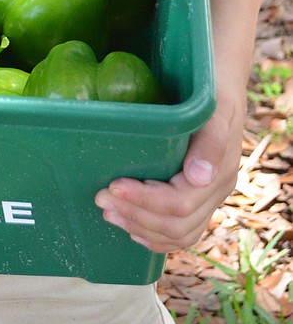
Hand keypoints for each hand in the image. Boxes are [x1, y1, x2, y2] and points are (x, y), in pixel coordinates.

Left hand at [94, 91, 242, 252]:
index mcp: (219, 174)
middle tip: (101, 199)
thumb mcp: (215, 108)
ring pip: (179, 234)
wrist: (221, 87)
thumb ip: (210, 141)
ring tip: (108, 212)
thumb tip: (198, 178)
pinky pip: (182, 231)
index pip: (180, 204)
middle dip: (135, 215)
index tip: (113, 186)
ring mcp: (209, 198)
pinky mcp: (199, 199)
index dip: (144, 201)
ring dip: (140, 227)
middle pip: (176, 225)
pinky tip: (131, 226)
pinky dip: (155, 236)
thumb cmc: (213, 93)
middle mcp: (216, 191)